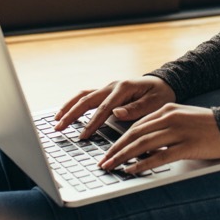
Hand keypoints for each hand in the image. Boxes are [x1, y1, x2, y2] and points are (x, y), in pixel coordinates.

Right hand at [53, 76, 175, 138]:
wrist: (163, 83)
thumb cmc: (161, 95)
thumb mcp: (155, 103)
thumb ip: (136, 109)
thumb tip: (116, 113)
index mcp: (124, 88)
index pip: (104, 108)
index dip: (92, 123)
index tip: (83, 136)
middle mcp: (113, 86)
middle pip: (87, 100)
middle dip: (71, 114)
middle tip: (59, 128)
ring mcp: (108, 88)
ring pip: (83, 96)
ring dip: (68, 107)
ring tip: (56, 120)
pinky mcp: (106, 92)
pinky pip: (86, 96)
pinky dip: (74, 104)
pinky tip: (65, 113)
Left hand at [98, 104, 219, 174]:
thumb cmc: (208, 126)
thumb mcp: (182, 120)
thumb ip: (163, 128)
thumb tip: (143, 146)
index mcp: (167, 110)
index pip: (136, 126)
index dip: (118, 139)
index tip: (107, 151)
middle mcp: (170, 118)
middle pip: (135, 134)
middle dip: (115, 149)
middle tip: (102, 162)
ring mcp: (178, 132)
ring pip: (143, 144)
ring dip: (123, 157)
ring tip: (111, 167)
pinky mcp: (187, 145)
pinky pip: (159, 156)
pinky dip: (142, 164)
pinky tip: (132, 171)